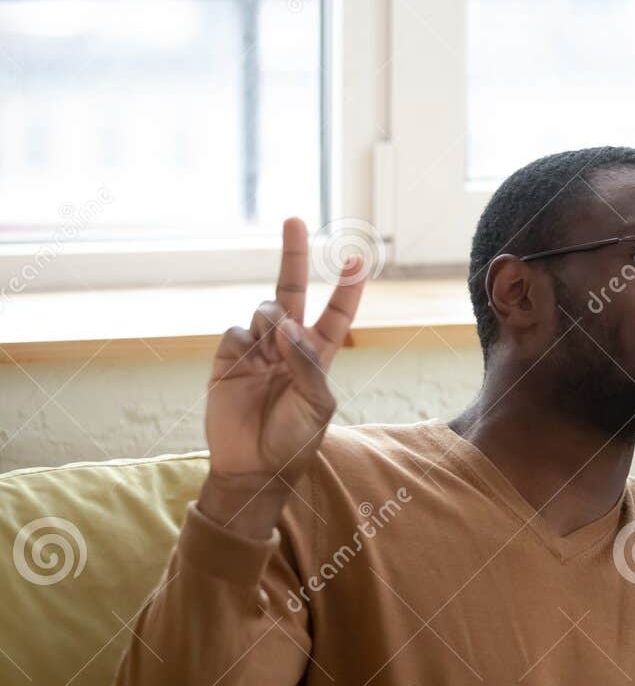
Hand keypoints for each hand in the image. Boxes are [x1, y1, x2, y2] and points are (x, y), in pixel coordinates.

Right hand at [199, 218, 365, 535]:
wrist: (252, 465)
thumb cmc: (294, 440)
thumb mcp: (317, 404)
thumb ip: (307, 361)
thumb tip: (286, 322)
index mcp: (319, 355)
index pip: (336, 313)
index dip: (345, 288)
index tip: (355, 259)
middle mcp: (289, 345)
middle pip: (293, 291)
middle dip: (294, 256)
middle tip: (295, 220)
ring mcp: (258, 348)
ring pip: (266, 310)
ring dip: (273, 326)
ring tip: (273, 358)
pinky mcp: (228, 356)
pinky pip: (237, 331)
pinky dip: (247, 342)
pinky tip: (250, 365)